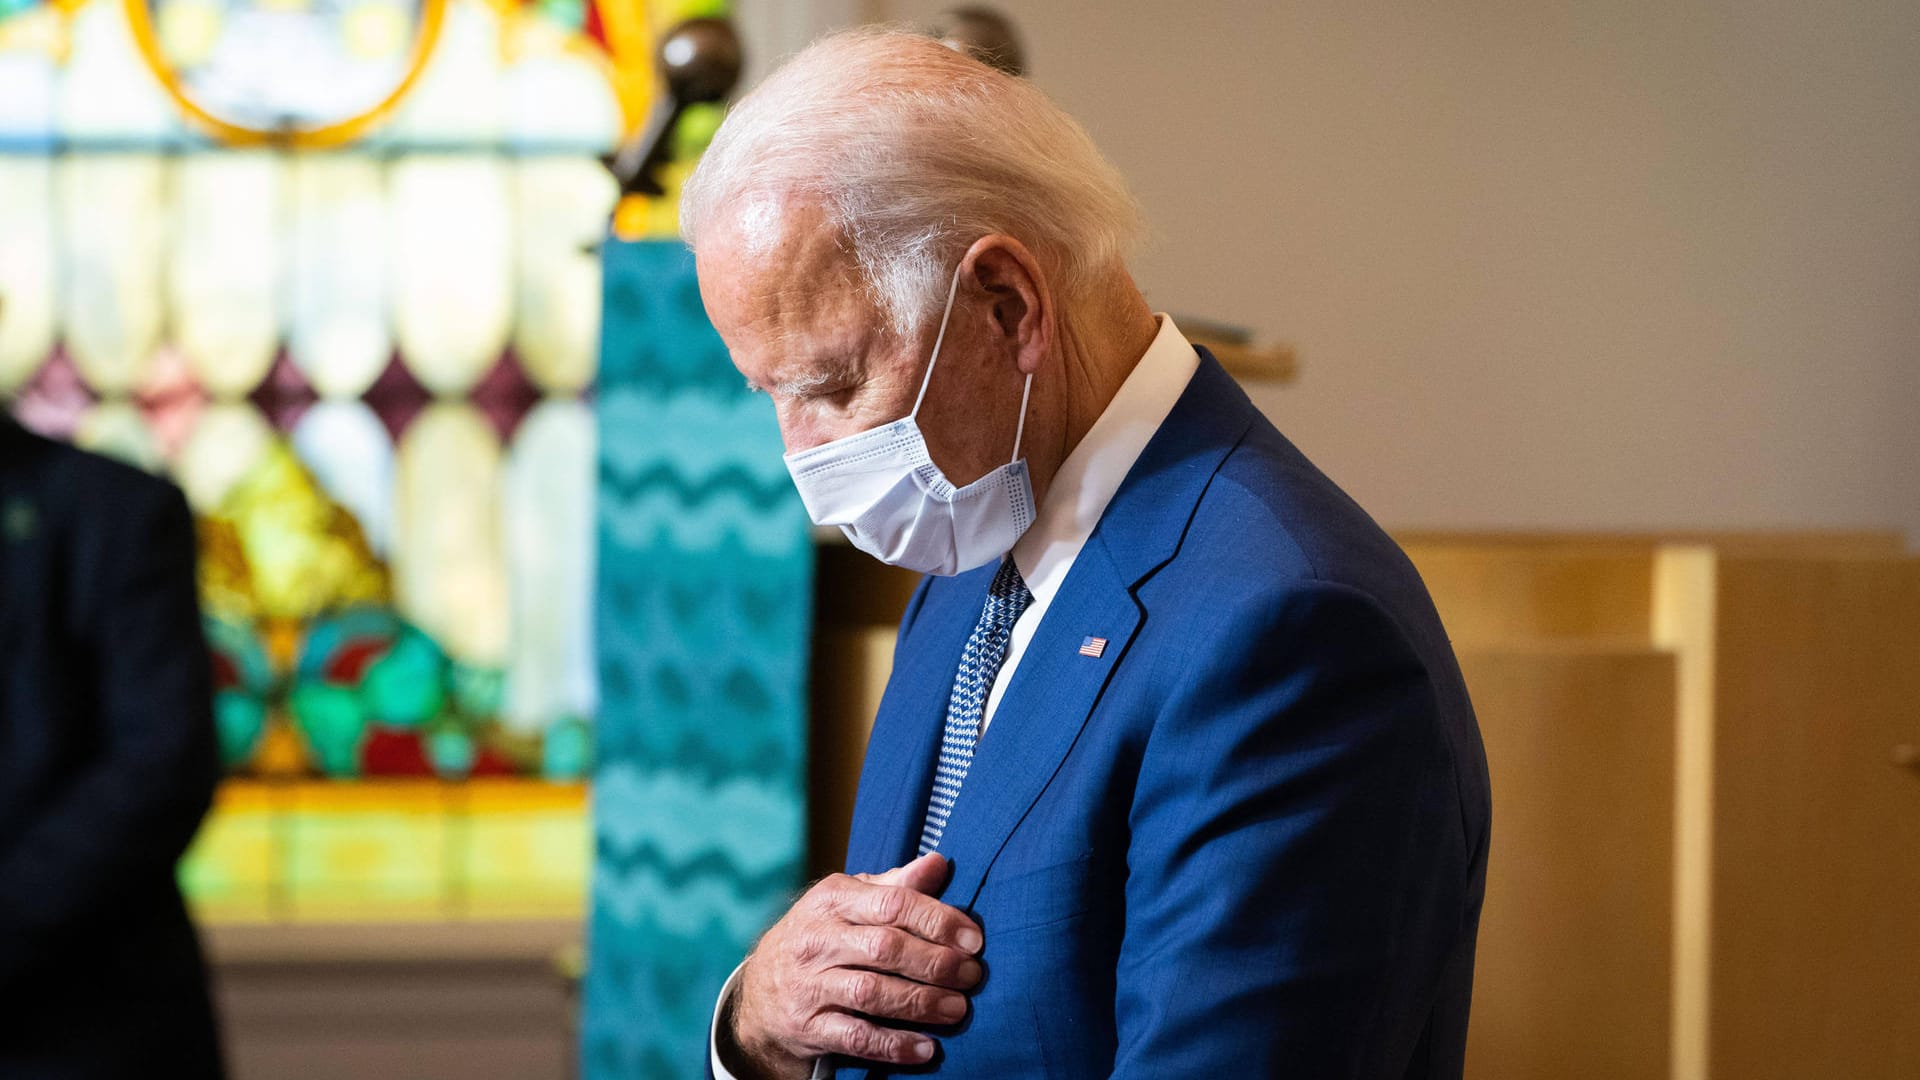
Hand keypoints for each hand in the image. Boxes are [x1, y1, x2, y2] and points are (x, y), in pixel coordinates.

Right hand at [720, 852, 984, 1077]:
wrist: (757, 993)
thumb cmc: (820, 938)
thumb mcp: (847, 903)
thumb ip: (892, 886)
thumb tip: (938, 863)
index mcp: (831, 900)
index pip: (891, 903)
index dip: (937, 920)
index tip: (974, 939)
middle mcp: (816, 939)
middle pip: (885, 948)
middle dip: (936, 962)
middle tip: (972, 975)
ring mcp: (808, 985)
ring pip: (873, 993)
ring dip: (922, 1003)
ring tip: (958, 1009)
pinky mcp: (807, 1027)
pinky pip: (856, 1038)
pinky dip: (894, 1045)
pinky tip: (926, 1049)